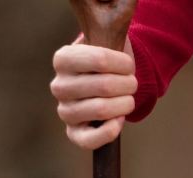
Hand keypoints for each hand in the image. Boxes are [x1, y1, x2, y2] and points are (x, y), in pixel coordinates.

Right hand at [50, 34, 136, 149]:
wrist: (103, 87)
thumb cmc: (107, 65)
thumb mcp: (105, 43)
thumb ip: (109, 33)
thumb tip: (119, 23)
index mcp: (63, 59)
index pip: (101, 59)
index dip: (123, 64)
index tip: (129, 65)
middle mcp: (59, 86)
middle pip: (105, 86)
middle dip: (128, 85)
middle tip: (133, 83)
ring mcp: (65, 111)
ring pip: (102, 110)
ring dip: (125, 105)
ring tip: (129, 99)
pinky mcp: (73, 134)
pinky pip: (93, 139)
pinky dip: (113, 128)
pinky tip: (119, 118)